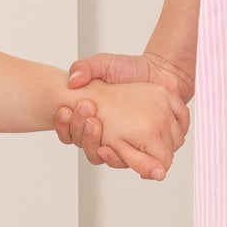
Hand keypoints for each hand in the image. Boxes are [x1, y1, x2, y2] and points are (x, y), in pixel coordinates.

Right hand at [55, 51, 192, 169]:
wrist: (161, 72)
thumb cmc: (131, 69)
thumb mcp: (104, 63)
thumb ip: (85, 67)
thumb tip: (71, 82)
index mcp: (92, 120)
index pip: (70, 134)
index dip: (64, 128)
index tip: (64, 111)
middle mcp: (108, 137)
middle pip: (89, 151)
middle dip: (84, 135)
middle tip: (89, 118)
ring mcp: (128, 144)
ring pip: (110, 160)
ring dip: (99, 145)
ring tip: (97, 124)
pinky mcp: (148, 148)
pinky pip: (138, 163)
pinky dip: (129, 157)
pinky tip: (123, 147)